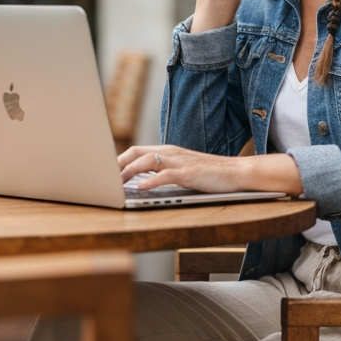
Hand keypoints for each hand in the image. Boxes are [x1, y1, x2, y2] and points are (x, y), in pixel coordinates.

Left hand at [118, 144, 303, 196]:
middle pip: (136, 153)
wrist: (237, 173)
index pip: (136, 151)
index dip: (118, 160)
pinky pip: (165, 175)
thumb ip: (163, 172)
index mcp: (168, 151)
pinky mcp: (188, 173)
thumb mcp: (183, 170)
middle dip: (117, 165)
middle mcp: (171, 152)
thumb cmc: (210, 174)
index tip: (105, 172)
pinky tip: (141, 188)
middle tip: (104, 178)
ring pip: (146, 162)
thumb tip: (140, 182)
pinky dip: (150, 181)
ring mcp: (179, 162)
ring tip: (116, 184)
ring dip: (128, 173)